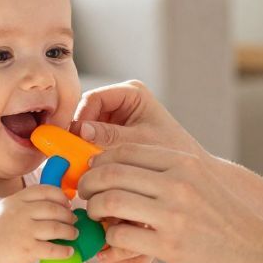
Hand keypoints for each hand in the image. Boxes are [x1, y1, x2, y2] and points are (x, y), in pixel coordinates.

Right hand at [0, 185, 79, 262]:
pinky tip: (69, 252)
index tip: (67, 203)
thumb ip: (23, 203)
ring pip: (57, 228)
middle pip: (54, 209)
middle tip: (72, 221)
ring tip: (73, 234)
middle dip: (68, 215)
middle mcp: (21, 213)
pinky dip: (64, 251)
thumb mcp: (4, 209)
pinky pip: (53, 249)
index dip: (60, 196)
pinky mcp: (28, 250)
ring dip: (70, 231)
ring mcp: (25, 231)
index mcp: (16, 200)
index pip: (44, 191)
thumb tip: (52, 202)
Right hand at [71, 80, 202, 154]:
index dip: (81, 117)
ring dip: (84, 142)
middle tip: (74, 152)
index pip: (94, 98)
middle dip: (80, 132)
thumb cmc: (172, 151)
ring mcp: (117, 115)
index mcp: (132, 92)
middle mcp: (122, 100)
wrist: (188, 171)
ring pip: (88, 125)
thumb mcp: (139, 143)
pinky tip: (92, 163)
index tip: (75, 138)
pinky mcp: (114, 131)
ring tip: (84, 160)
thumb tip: (81, 131)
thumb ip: (111, 136)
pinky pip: (94, 137)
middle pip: (88, 111)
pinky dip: (90, 149)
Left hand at [75, 144, 262, 262]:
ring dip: (94, 210)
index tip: (92, 174)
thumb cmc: (226, 218)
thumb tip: (121, 167)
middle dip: (87, 184)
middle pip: (110, 172)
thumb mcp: (200, 181)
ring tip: (96, 218)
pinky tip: (112, 241)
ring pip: (110, 201)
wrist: (260, 252)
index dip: (99, 161)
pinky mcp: (169, 245)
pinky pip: (120, 235)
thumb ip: (166, 172)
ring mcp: (173, 214)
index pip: (124, 151)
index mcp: (183, 162)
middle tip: (84, 196)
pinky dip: (108, 238)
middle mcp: (177, 182)